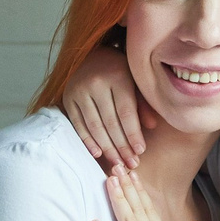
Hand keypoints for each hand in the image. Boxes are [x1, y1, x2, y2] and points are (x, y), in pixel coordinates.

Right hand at [62, 42, 152, 170]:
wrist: (94, 56)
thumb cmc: (121, 72)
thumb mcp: (135, 82)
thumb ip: (143, 104)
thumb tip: (151, 127)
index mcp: (117, 76)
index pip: (126, 112)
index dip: (133, 134)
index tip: (140, 152)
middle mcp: (96, 83)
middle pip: (110, 122)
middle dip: (121, 146)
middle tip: (130, 164)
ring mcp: (79, 90)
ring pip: (94, 126)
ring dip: (107, 148)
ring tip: (117, 163)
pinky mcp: (68, 98)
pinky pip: (78, 124)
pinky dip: (88, 141)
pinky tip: (98, 153)